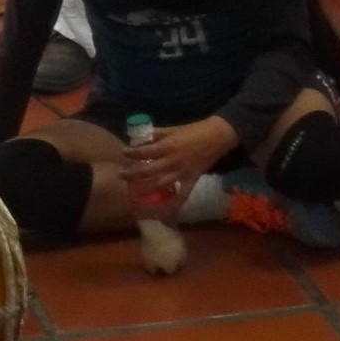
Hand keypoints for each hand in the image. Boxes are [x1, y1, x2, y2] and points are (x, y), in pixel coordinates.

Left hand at [119, 117, 236, 205]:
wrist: (217, 136)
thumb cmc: (195, 130)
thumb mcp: (174, 129)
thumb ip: (157, 134)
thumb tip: (143, 137)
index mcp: (167, 146)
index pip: (144, 152)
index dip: (132, 153)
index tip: (124, 153)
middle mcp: (172, 162)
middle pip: (147, 171)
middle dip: (132, 174)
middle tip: (121, 175)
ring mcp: (181, 173)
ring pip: (160, 185)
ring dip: (146, 189)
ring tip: (136, 191)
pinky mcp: (191, 180)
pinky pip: (182, 195)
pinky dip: (174, 204)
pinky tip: (165, 212)